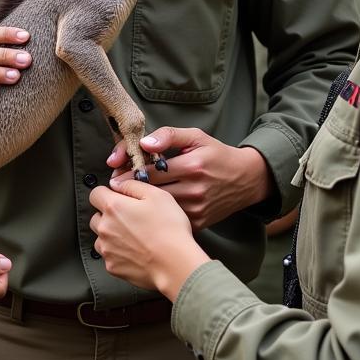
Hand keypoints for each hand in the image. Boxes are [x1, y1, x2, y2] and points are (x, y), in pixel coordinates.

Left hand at [89, 180, 207, 298]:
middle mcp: (105, 228)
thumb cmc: (169, 229)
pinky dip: (117, 253)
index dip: (107, 193)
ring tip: (133, 237)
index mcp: (113, 207)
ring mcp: (107, 249)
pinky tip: (135, 252)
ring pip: (100, 238)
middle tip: (130, 219)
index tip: (119, 198)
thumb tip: (117, 184)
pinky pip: (109, 256)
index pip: (95, 194)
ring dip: (111, 236)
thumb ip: (132, 185)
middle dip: (108, 216)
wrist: (175, 265)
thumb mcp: (157, 195)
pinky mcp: (112, 267)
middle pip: (96, 217)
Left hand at [108, 127, 273, 230]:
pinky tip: (143, 215)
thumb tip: (144, 144)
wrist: (245, 180)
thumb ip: (169, 135)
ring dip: (138, 207)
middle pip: (151, 192)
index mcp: (192, 165)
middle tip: (113, 188)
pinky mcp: (198, 224)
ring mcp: (196, 210)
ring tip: (124, 201)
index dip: (128, 172)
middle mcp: (194, 190)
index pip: (150, 171)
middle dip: (129, 191)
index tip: (113, 174)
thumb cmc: (216, 155)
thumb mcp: (196, 136)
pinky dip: (154, 219)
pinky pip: (169, 223)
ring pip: (157, 210)